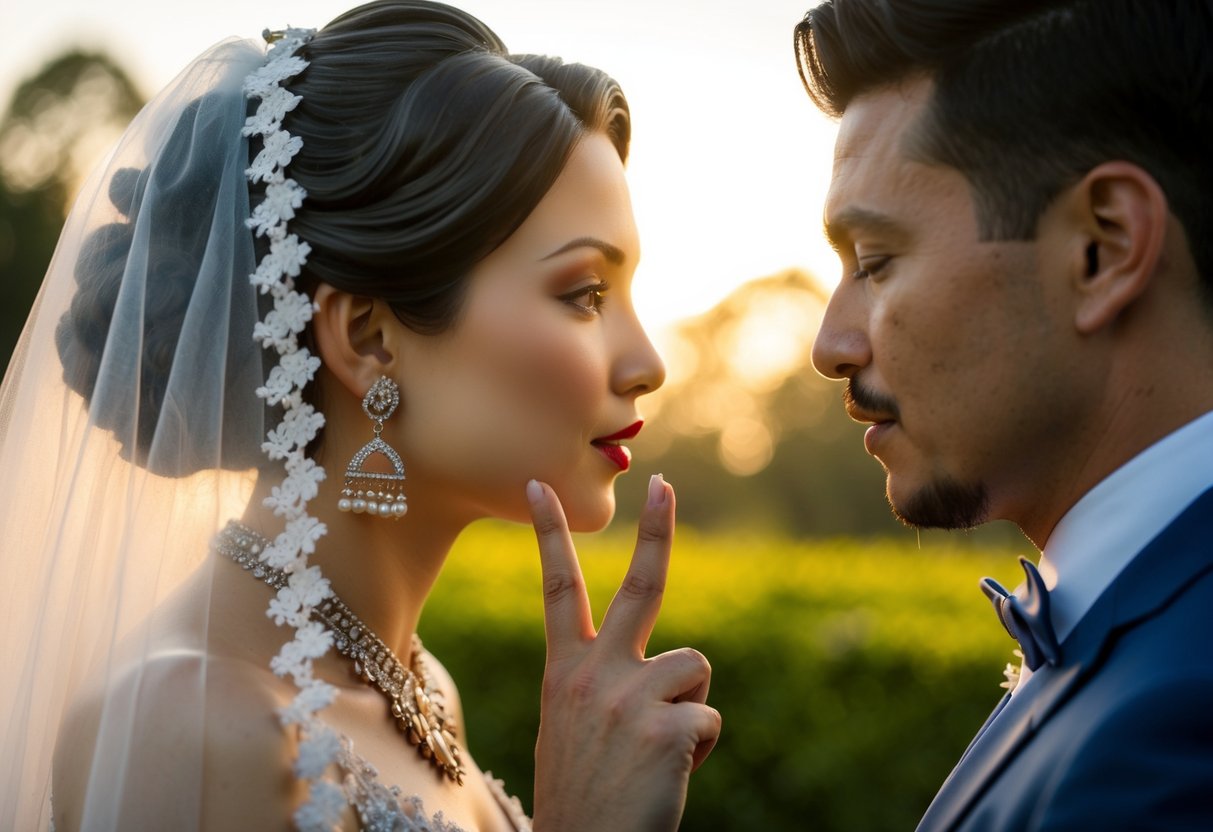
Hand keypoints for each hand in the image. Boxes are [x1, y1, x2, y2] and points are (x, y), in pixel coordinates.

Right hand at [527, 474, 719, 831]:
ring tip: (657, 752)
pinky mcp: (668, 728)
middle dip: (656, 531)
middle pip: (639, 586)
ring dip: (688, 706)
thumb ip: (603, 686)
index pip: (556, 588)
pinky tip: (668, 776)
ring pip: (693, 665)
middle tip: (665, 485)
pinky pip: (708, 717)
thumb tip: (662, 666)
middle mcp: (594, 674)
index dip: (549, 533)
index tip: (538, 486)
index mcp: (564, 672)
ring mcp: (630, 698)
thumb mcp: (570, 728)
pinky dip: (698, 748)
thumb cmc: (581, 798)